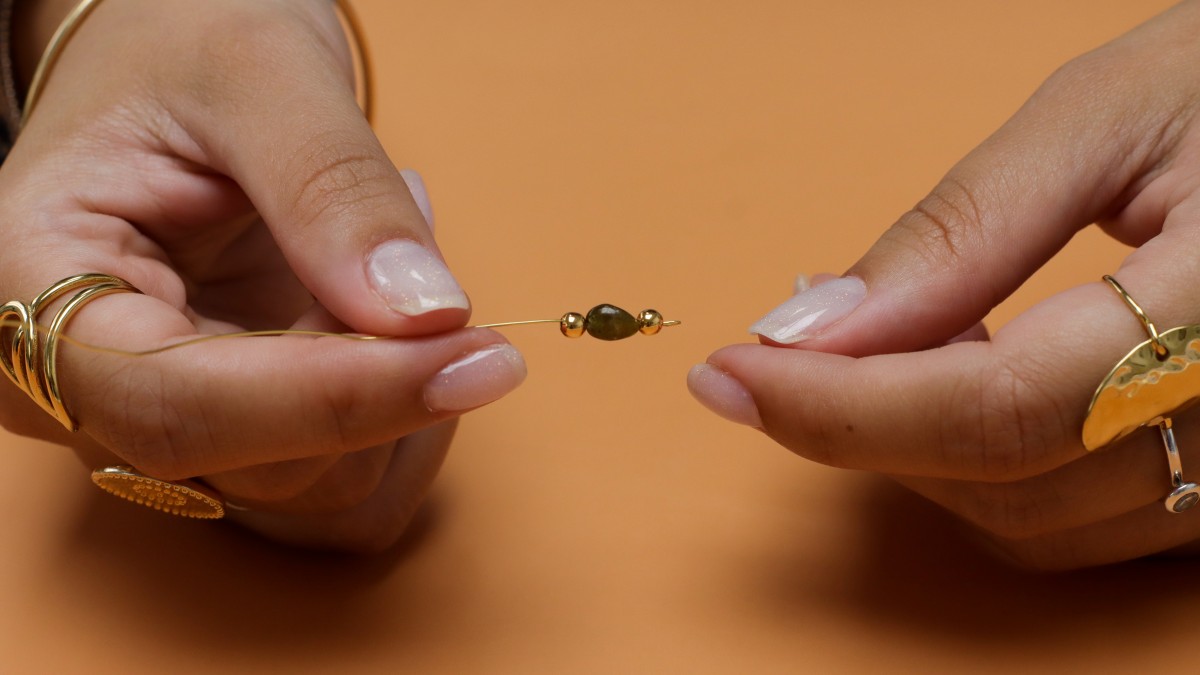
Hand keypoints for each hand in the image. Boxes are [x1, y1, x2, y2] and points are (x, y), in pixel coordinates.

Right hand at [0, 0, 525, 550]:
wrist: (166, 61)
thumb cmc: (179, 44)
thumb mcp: (256, 70)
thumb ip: (331, 186)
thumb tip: (422, 313)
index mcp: (31, 287)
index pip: (183, 404)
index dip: (337, 397)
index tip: (472, 355)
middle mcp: (80, 387)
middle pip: (260, 465)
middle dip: (381, 374)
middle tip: (419, 228)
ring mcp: (160, 419)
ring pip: (321, 486)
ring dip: (398, 376)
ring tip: (382, 236)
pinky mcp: (233, 432)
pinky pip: (348, 477)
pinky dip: (402, 401)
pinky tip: (378, 300)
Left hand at [689, 1, 1199, 569]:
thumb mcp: (1110, 113)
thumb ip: (964, 231)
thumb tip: (817, 326)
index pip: (1000, 409)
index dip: (842, 406)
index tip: (732, 375)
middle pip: (1007, 481)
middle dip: (865, 424)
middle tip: (800, 338)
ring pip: (1035, 523)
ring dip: (921, 449)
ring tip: (901, 336)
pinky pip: (1081, 520)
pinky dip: (988, 465)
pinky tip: (969, 372)